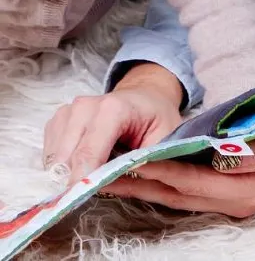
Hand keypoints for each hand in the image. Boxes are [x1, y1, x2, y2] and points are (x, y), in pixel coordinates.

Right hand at [43, 63, 183, 185]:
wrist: (145, 96)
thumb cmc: (157, 119)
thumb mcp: (163, 139)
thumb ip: (141, 162)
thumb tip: (109, 184)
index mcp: (113, 108)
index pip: (88, 151)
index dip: (82, 180)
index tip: (81, 200)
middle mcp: (85, 106)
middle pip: (66, 158)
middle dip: (75, 180)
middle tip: (94, 192)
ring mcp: (69, 111)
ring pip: (55, 158)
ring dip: (68, 174)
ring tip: (94, 174)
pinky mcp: (59, 119)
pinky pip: (50, 153)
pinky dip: (62, 166)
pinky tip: (83, 164)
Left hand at [101, 121, 254, 217]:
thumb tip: (226, 155)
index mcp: (251, 191)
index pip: (194, 181)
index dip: (161, 170)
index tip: (128, 161)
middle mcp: (236, 199)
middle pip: (178, 193)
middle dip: (139, 182)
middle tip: (100, 169)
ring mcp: (232, 195)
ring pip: (178, 192)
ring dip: (144, 181)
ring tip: (107, 169)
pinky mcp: (229, 185)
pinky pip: (188, 184)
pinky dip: (162, 176)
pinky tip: (141, 166)